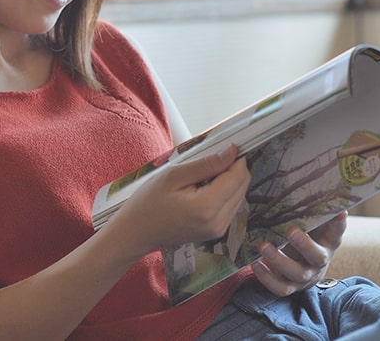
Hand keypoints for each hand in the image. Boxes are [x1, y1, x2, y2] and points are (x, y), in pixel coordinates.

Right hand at [109, 145, 250, 257]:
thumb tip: (232, 152)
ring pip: (240, 195)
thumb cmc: (148, 203)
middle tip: (213, 159)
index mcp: (207, 208)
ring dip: (230, 181)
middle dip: (234, 169)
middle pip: (242, 186)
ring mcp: (218, 230)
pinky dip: (225, 193)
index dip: (236, 158)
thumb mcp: (174, 175)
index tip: (227, 146)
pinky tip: (206, 188)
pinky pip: (231, 206)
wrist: (137, 232)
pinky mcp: (216, 232)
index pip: (238, 177)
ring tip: (205, 175)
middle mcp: (218, 223)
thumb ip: (207, 164)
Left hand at [253, 211, 346, 296]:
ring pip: (296, 273)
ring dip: (279, 261)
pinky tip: (256, 264)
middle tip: (290, 231)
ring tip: (263, 246)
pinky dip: (267, 278)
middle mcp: (320, 261)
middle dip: (304, 245)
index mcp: (329, 243)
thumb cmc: (309, 237)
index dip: (339, 224)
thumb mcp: (315, 225)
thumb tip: (324, 191)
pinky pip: (280, 288)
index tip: (339, 212)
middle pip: (317, 257)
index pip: (337, 233)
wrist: (305, 266)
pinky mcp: (291, 287)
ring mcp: (305, 276)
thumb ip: (316, 211)